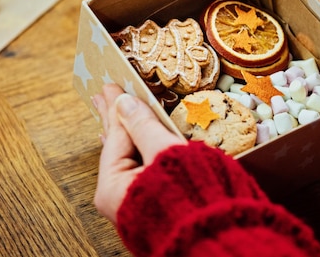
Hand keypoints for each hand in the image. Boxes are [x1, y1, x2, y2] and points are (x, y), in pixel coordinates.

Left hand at [92, 84, 185, 223]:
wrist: (215, 234)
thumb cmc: (190, 195)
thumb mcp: (165, 153)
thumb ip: (144, 126)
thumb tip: (124, 103)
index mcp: (114, 187)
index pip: (115, 136)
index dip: (116, 106)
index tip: (111, 85)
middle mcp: (119, 198)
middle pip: (117, 147)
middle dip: (115, 118)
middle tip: (104, 95)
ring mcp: (135, 203)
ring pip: (129, 158)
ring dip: (128, 132)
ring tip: (117, 113)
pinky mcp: (152, 204)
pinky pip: (140, 168)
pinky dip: (139, 149)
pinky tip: (133, 143)